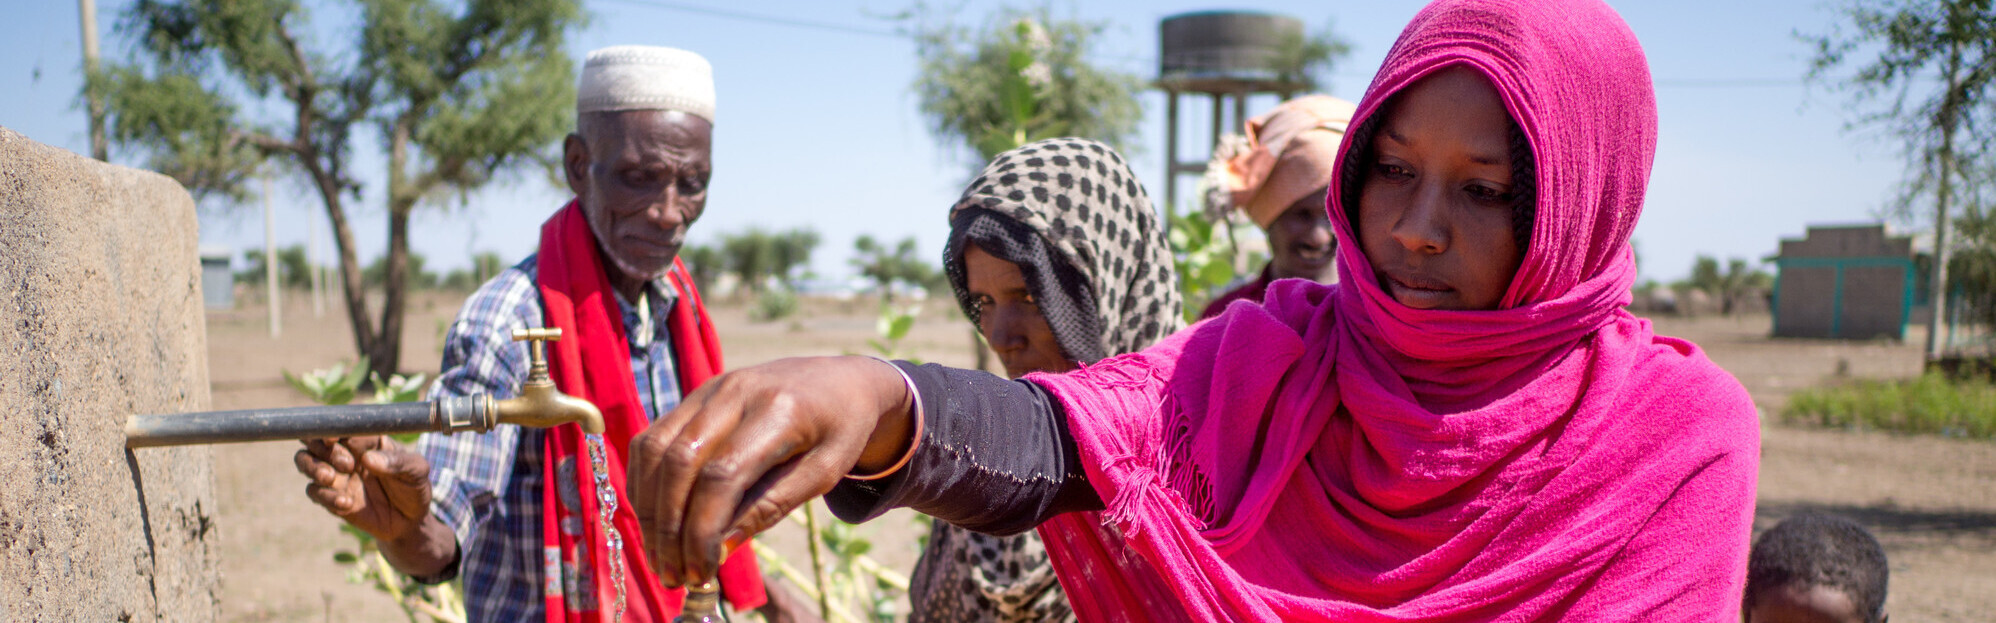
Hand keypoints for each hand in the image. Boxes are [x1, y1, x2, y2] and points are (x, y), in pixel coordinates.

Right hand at [295, 436, 432, 542]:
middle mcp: (346, 452)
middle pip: (314, 438)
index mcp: (366, 438)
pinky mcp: (330, 496)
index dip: (333, 429)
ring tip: (330, 478)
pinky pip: (314, 492)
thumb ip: (398, 462)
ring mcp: (335, 474)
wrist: (410, 520)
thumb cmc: (414, 487)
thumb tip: (368, 458)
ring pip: (304, 461)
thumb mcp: (417, 471)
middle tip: (347, 465)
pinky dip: (325, 496)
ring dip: (312, 467)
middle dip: (322, 448)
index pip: (342, 425)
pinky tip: (346, 504)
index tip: (334, 439)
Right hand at [627, 356, 913, 586]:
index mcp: (779, 410)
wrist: (840, 380)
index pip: (722, 475)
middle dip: (669, 526)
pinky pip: (653, 439)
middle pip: (680, 462)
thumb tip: (720, 548)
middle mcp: (735, 392)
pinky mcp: (694, 396)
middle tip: (672, 573)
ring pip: (655, 449)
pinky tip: (655, 520)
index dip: (702, 529)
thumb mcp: (823, 473)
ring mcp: (709, 390)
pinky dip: (646, 483)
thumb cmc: (838, 431)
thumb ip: (772, 506)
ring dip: (649, 509)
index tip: (702, 570)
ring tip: (659, 555)